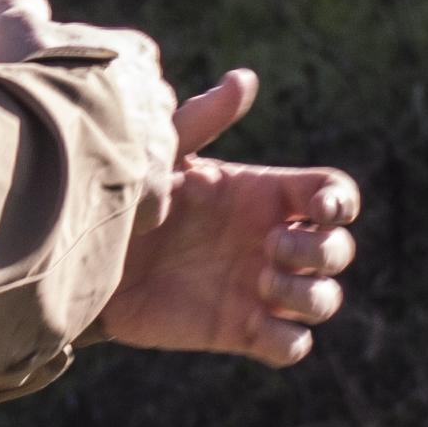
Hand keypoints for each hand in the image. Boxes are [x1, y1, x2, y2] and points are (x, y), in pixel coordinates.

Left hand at [0, 0, 362, 369]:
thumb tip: (243, 79)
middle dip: (320, 251)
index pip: (334, 196)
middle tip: (269, 248)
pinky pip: (291, 347)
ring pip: (325, 301)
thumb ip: (202, 119)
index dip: (341, 202)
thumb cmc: (127, 197)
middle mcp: (270, 242)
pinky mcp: (240, 331)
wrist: (86, 260)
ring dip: (308, 295)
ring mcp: (259, 290)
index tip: (316, 209)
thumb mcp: (160, 154)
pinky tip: (255, 322)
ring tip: (260, 283)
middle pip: (339, 250)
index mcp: (264, 195)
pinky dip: (289, 341)